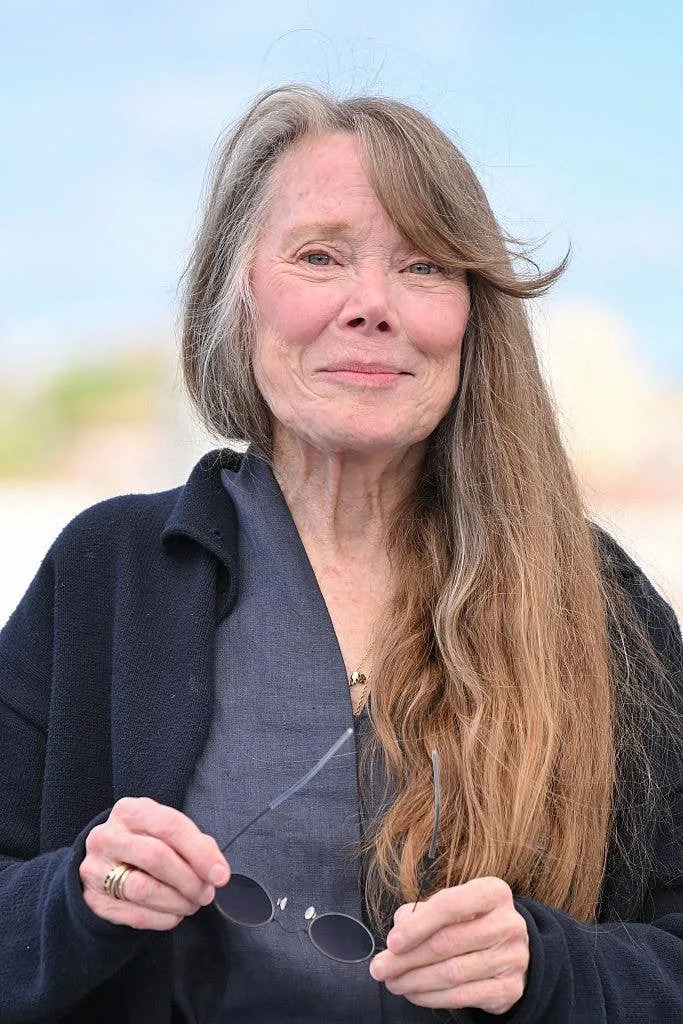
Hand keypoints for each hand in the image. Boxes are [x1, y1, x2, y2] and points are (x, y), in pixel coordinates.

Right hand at [79, 797, 230, 930]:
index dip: (199, 852)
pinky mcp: (93, 900)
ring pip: (143, 889)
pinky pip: (134, 915)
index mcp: (130, 810)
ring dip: (177, 901)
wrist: (103, 863)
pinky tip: (174, 914)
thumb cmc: (145, 842)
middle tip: (206, 893)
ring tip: (192, 904)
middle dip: (189, 879)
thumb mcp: (165, 831)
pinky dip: (162, 918)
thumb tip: (216, 869)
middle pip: (155, 857)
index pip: (169, 826)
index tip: (220, 874)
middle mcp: (107, 836)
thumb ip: (194, 843)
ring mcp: (96, 869)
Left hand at [369, 876, 528, 1014]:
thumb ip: (422, 912)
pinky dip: (432, 997)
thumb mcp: (450, 905)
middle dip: (407, 958)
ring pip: (453, 972)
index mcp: (493, 892)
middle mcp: (508, 923)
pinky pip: (463, 996)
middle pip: (448, 943)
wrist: (509, 950)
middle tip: (380, 968)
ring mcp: (512, 957)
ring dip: (415, 981)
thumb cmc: (470, 921)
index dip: (417, 926)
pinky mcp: (510, 988)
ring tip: (393, 982)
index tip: (392, 942)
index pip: (450, 905)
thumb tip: (399, 932)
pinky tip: (414, 993)